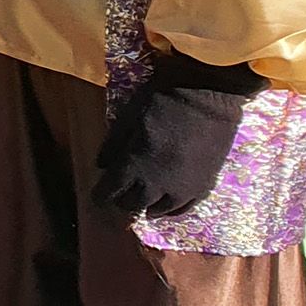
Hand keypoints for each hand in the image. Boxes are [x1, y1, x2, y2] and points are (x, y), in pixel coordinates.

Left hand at [94, 54, 265, 218]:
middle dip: (122, 201)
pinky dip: (171, 210)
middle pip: (134, 202)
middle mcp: (158, 182)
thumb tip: (101, 166)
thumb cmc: (164, 98)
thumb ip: (113, 143)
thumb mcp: (129, 114)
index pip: (112, 189)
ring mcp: (183, 187)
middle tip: (117, 197)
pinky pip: (185, 208)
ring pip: (159, 209)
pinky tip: (165, 208)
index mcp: (136, 163)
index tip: (96, 199)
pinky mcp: (204, 184)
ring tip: (140, 204)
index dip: (101, 196)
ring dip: (146, 207)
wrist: (208, 94)